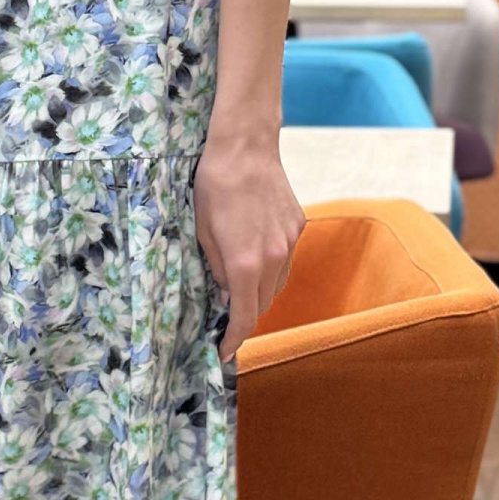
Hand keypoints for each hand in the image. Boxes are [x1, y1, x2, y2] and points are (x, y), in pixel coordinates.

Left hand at [193, 123, 304, 364]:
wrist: (245, 146)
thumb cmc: (213, 186)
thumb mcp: (202, 233)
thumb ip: (215, 270)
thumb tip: (224, 297)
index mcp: (245, 264)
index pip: (243, 317)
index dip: (233, 340)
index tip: (223, 353)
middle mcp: (273, 258)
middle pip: (261, 305)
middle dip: (243, 316)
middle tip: (223, 316)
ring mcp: (289, 242)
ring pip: (276, 284)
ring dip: (257, 291)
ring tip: (238, 280)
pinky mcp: (297, 226)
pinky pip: (284, 259)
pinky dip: (270, 265)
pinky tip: (254, 250)